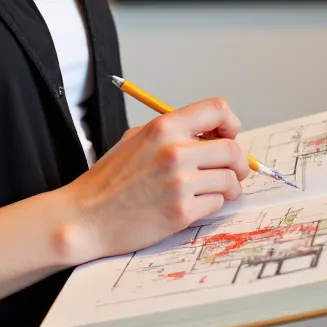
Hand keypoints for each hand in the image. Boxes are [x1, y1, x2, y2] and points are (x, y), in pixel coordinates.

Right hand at [61, 98, 249, 263]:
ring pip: (230, 180)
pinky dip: (213, 205)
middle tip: (234, 171)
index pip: (217, 110)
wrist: (86, 217)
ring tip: (216, 191)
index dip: (230, 123)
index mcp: (163, 128)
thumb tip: (210, 134)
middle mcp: (175, 152)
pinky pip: (217, 204)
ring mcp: (179, 183)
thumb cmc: (108, 180)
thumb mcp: (135, 139)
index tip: (228, 135)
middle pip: (232, 149)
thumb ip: (172, 132)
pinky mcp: (181, 212)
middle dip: (239, 162)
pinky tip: (197, 204)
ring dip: (229, 187)